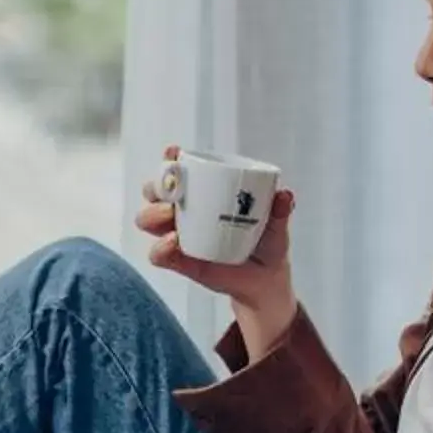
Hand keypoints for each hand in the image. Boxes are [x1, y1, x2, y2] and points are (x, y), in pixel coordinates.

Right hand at [137, 146, 296, 322]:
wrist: (265, 280)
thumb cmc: (267, 243)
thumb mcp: (276, 224)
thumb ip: (279, 209)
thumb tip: (284, 195)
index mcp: (205, 193)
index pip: (179, 171)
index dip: (171, 159)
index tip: (173, 152)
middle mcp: (185, 210)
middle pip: (154, 190)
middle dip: (155, 187)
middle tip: (171, 193)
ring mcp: (177, 235)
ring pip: (147, 219)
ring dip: (153, 215)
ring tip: (171, 219)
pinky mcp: (178, 261)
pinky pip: (158, 254)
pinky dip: (161, 248)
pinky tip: (174, 243)